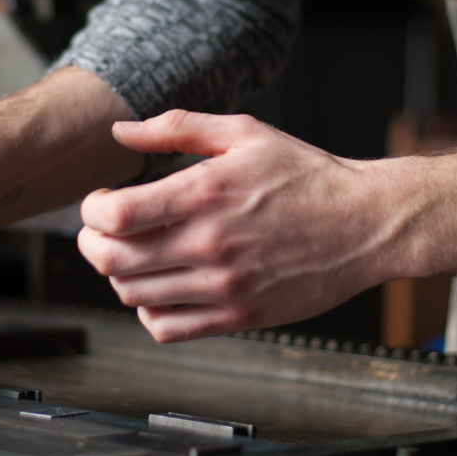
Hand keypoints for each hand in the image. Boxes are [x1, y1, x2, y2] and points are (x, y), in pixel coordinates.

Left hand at [78, 111, 401, 342]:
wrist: (365, 224)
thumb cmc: (308, 177)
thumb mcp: (244, 133)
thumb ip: (178, 127)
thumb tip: (122, 131)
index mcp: (206, 193)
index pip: (115, 215)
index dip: (91, 210)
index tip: (99, 203)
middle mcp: (210, 243)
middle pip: (114, 260)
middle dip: (92, 243)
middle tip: (100, 232)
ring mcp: (223, 286)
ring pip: (134, 296)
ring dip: (119, 276)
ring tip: (134, 255)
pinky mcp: (238, 317)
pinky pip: (167, 328)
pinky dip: (149, 312)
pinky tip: (160, 288)